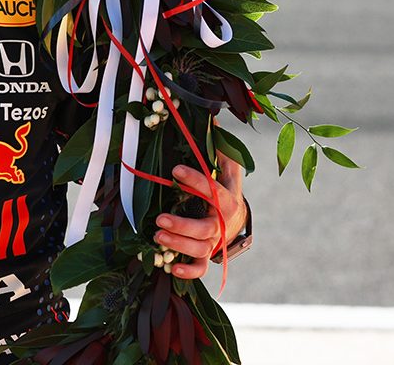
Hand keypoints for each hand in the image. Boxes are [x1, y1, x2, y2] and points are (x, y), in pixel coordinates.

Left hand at [152, 152, 246, 278]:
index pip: (213, 190)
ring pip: (200, 249)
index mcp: (226, 198)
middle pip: (205, 229)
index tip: (175, 170)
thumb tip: (211, 121)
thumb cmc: (224, 187)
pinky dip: (187, 271)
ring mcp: (214, 241)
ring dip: (179, 245)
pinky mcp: (207, 254)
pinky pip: (200, 268)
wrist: (237, 218)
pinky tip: (171, 268)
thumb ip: (219, 147)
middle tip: (159, 219)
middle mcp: (221, 223)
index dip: (196, 180)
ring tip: (157, 236)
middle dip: (182, 225)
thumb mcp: (226, 166)